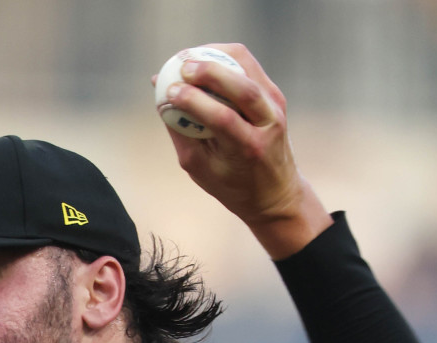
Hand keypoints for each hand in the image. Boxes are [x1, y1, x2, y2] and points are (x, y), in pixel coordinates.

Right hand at [155, 43, 332, 258]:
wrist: (275, 192)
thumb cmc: (231, 185)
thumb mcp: (199, 168)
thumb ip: (180, 132)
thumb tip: (160, 97)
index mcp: (249, 148)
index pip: (222, 117)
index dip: (193, 101)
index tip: (168, 92)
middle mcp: (268, 124)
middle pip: (241, 87)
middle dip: (208, 71)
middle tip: (180, 66)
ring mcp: (276, 106)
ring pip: (246, 68)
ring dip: (215, 56)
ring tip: (187, 58)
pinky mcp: (274, 94)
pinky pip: (248, 65)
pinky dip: (224, 57)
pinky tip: (202, 59)